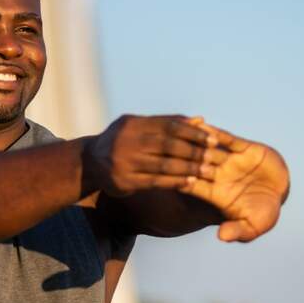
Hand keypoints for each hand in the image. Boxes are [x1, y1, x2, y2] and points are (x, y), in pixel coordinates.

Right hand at [83, 115, 219, 196]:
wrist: (89, 162)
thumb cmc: (123, 140)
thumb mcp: (140, 126)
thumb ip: (168, 123)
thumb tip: (200, 120)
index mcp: (133, 123)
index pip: (169, 126)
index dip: (193, 132)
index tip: (213, 138)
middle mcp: (127, 140)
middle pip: (168, 145)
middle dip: (194, 151)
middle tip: (214, 156)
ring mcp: (124, 161)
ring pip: (163, 165)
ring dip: (188, 168)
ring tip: (207, 171)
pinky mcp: (124, 181)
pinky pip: (155, 182)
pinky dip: (174, 182)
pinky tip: (190, 182)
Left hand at [179, 119, 289, 241]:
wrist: (280, 194)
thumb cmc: (262, 214)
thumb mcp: (252, 227)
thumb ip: (237, 231)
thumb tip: (222, 237)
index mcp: (214, 193)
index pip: (192, 186)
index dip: (184, 181)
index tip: (181, 178)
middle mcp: (217, 175)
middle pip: (196, 165)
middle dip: (189, 160)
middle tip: (186, 156)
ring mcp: (228, 160)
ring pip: (208, 149)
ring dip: (199, 144)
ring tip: (191, 138)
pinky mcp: (242, 148)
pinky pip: (227, 138)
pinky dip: (216, 133)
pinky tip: (204, 125)